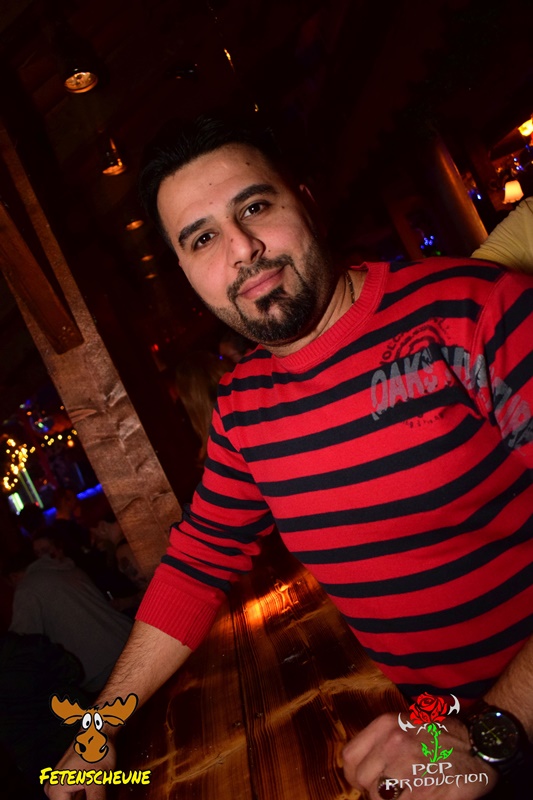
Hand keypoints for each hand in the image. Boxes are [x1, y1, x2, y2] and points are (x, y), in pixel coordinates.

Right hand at [43, 737, 116, 799]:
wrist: (99, 730)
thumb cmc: (97, 749)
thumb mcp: (98, 781)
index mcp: (56, 790)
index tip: (95, 798)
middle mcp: (52, 789)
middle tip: (97, 793)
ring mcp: (57, 784)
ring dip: (86, 799)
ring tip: (96, 790)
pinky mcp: (65, 781)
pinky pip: (72, 796)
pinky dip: (83, 797)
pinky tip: (94, 793)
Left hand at [342, 713, 498, 798]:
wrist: (481, 746)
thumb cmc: (444, 737)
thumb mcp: (407, 725)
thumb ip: (382, 742)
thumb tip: (362, 767)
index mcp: (387, 724)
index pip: (350, 758)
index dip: (355, 775)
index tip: (365, 781)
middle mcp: (393, 742)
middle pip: (363, 780)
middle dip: (374, 790)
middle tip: (393, 790)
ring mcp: (408, 767)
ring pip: (379, 797)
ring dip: (391, 799)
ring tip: (408, 793)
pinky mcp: (423, 791)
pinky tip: (422, 796)